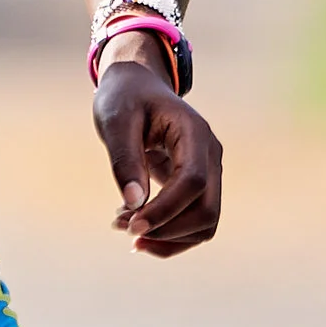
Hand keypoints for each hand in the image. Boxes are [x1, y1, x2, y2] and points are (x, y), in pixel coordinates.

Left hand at [94, 43, 222, 254]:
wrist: (138, 88)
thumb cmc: (125, 99)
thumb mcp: (115, 121)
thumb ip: (124, 159)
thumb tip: (134, 203)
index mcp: (194, 133)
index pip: (193, 182)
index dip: (164, 210)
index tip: (129, 224)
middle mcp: (210, 155)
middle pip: (207, 211)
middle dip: (166, 230)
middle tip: (122, 227)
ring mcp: (209, 172)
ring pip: (205, 224)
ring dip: (167, 238)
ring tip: (124, 226)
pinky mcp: (199, 187)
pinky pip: (195, 223)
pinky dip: (170, 237)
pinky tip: (139, 232)